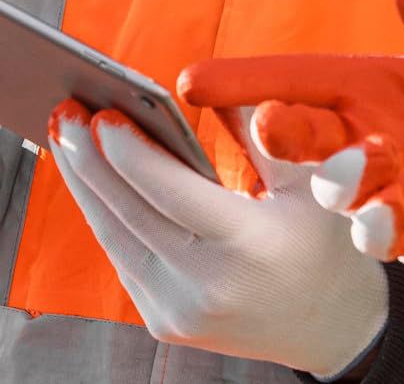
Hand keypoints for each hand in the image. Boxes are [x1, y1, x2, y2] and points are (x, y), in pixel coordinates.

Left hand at [47, 100, 386, 378]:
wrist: (332, 322)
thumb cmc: (327, 238)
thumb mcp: (314, 178)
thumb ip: (264, 132)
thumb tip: (212, 86)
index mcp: (250, 248)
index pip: (175, 196)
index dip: (134, 154)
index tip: (103, 115)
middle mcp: (206, 287)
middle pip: (131, 216)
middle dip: (93, 161)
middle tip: (66, 110)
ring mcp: (179, 311)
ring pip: (116, 239)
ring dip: (87, 185)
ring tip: (66, 135)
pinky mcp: (164, 320)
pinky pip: (125, 257)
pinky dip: (106, 212)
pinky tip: (93, 176)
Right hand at [179, 0, 403, 264]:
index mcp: (366, 86)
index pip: (296, 79)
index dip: (245, 80)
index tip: (192, 80)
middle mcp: (362, 137)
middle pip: (303, 137)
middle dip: (279, 132)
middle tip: (271, 122)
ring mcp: (385, 186)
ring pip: (338, 189)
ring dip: (341, 178)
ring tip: (363, 159)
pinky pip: (384, 234)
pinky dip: (379, 228)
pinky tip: (385, 216)